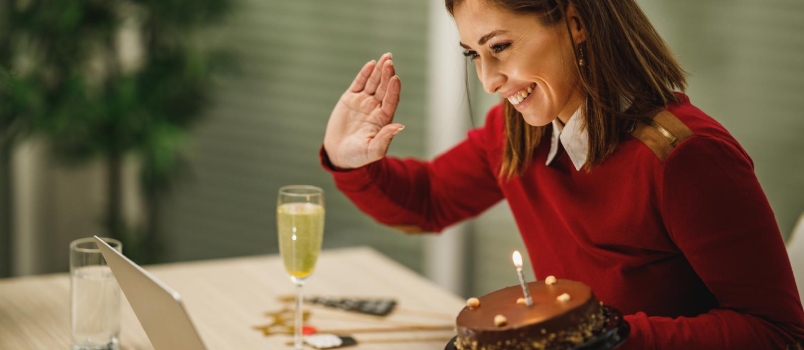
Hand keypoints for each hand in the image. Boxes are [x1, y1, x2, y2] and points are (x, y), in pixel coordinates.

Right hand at [323, 53, 403, 168]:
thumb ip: (385, 139)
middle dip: (387, 74)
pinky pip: (359, 83)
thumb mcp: (372, 151)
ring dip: (379, 70)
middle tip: (390, 61)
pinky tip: (371, 64)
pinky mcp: (350, 99)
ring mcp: (363, 102)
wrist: (339, 155)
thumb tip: (400, 126)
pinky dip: (365, 73)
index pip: (391, 100)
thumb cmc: (358, 156)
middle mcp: (375, 107)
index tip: (395, 78)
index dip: (393, 90)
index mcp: (383, 119)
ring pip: (373, 82)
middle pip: (384, 87)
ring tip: (386, 57)